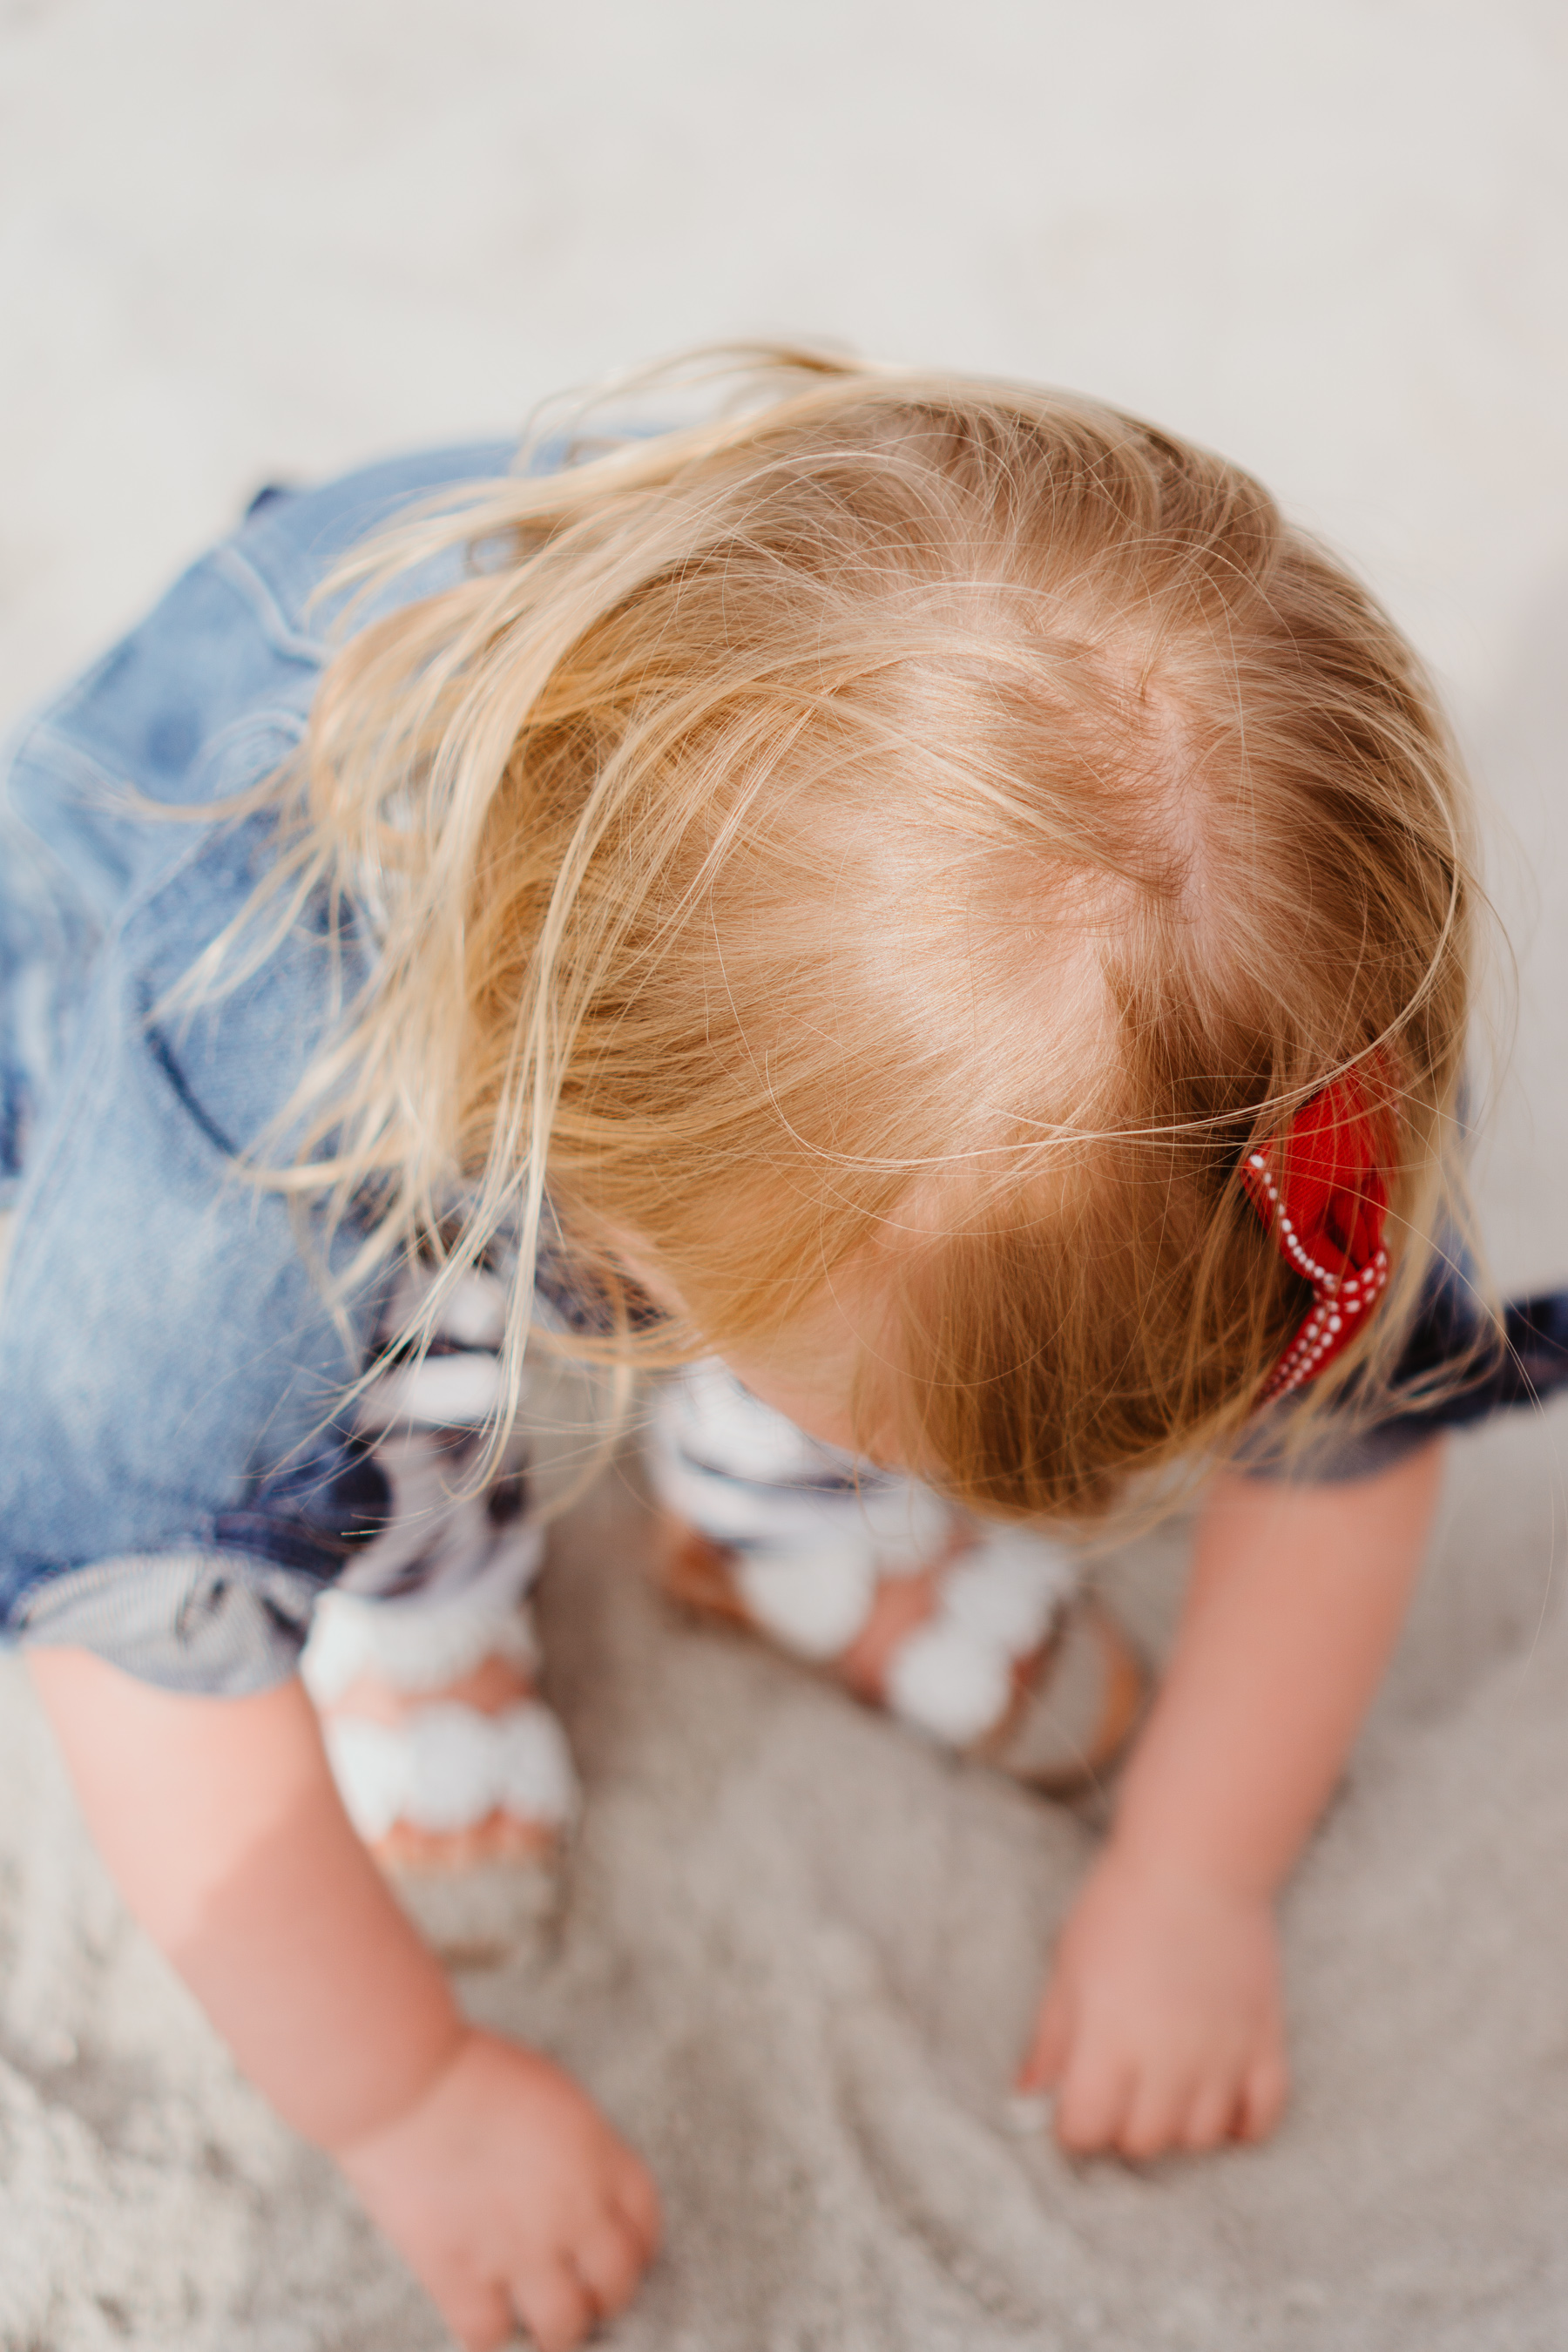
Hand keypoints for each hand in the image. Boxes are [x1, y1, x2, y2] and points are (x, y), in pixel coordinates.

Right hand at [335, 2027, 659, 2351]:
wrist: (405, 2082)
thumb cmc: (468, 2071)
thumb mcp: (552, 2096)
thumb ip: (576, 2150)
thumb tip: (579, 2188)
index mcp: (597, 2156)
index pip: (644, 2222)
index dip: (637, 2248)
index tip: (624, 2257)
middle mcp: (570, 2210)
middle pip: (617, 2283)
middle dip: (605, 2296)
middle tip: (584, 2296)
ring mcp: (518, 2249)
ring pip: (564, 2326)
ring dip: (556, 2328)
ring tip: (537, 2320)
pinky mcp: (462, 2276)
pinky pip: (490, 2336)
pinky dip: (488, 2334)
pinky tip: (481, 2314)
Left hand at [1019, 1844, 1287, 2159]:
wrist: (1197, 1861)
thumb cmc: (1120, 1908)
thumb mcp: (1068, 1968)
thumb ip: (1050, 2040)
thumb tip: (1026, 2096)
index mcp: (1110, 2040)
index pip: (1085, 2131)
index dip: (1072, 2123)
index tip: (1073, 2099)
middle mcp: (1170, 2060)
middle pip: (1142, 2143)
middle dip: (1120, 2126)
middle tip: (1117, 2088)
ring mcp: (1223, 2056)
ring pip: (1200, 2138)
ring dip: (1176, 2123)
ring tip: (1162, 2086)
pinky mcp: (1266, 2043)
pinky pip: (1262, 2117)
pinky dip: (1241, 2122)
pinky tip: (1218, 2097)